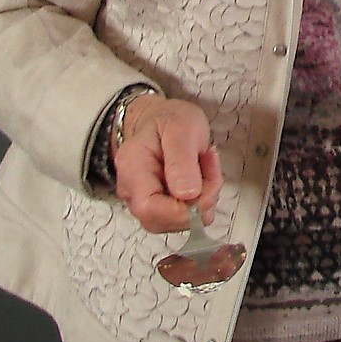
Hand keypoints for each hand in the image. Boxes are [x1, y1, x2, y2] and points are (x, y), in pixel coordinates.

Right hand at [110, 94, 222, 232]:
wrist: (162, 120)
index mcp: (133, 169)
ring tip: (204, 165)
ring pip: (179, 221)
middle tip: (209, 166)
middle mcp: (131, 191)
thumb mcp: (181, 128)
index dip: (182, 210)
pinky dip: (202, 199)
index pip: (149, 209)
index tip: (203, 186)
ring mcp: (143, 202)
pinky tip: (202, 175)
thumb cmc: (169, 120)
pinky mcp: (159, 208)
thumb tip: (187, 196)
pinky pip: (185, 216)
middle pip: (164, 221)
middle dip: (198, 201)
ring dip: (203, 197)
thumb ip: (182, 161)